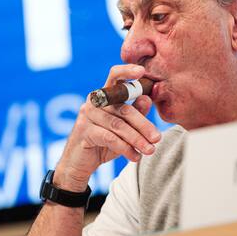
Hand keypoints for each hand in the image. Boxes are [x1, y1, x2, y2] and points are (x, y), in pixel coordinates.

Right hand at [53, 64, 160, 191]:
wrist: (79, 164)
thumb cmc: (104, 143)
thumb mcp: (123, 128)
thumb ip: (135, 113)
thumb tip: (147, 98)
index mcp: (105, 95)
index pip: (115, 76)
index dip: (127, 71)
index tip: (142, 71)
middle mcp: (95, 101)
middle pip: (124, 109)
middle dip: (144, 125)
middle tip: (157, 138)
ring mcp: (87, 115)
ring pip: (118, 125)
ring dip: (137, 140)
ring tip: (150, 150)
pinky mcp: (84, 131)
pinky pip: (109, 138)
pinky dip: (125, 148)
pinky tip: (135, 157)